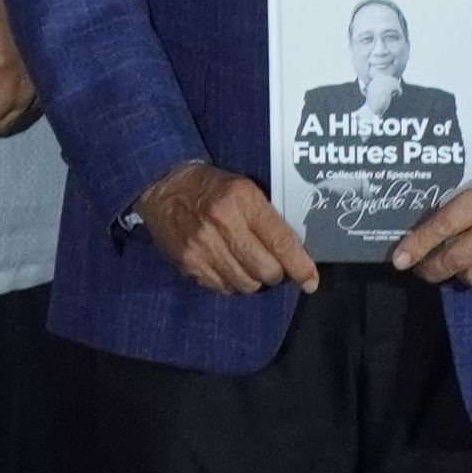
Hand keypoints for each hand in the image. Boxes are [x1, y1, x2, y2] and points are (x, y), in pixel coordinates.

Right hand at [136, 158, 318, 296]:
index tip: (310, 281)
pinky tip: (227, 266)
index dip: (301, 267)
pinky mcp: (188, 262)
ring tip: (246, 264)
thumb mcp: (244, 188)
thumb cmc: (211, 186)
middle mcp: (222, 223)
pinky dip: (231, 283)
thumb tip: (295, 255)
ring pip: (246, 284)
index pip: (282, 242)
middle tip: (271, 264)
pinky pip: (223, 288)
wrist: (161, 184)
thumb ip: (268, 218)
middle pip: (267, 271)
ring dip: (253, 280)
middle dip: (276, 273)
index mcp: (242, 200)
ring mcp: (203, 246)